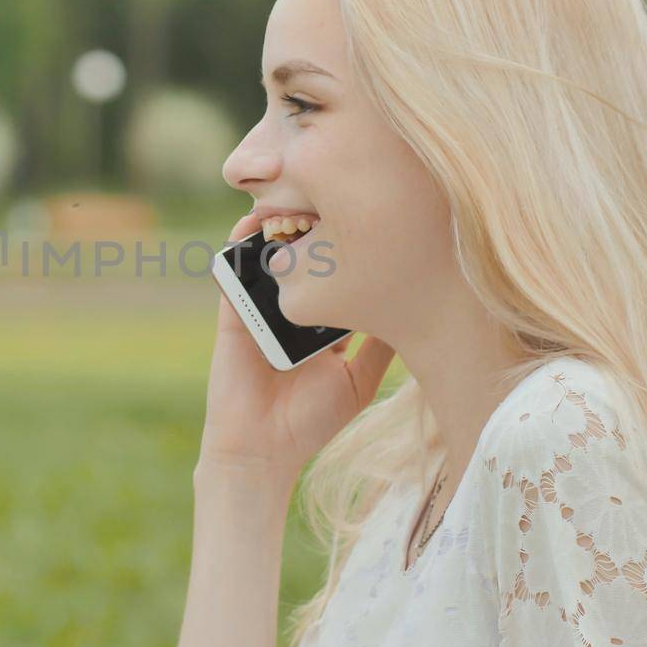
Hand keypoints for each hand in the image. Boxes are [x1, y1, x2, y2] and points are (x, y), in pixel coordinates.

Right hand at [201, 211, 396, 482]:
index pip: (338, 274)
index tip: (375, 216)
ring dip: (278, 226)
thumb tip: (414, 304)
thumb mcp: (359, 379)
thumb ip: (379, 345)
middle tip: (341, 195)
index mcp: (321, 323)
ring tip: (300, 200)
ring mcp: (260, 309)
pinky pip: (232, 271)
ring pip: (269, 256)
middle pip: (304, 258)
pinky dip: (240, 243)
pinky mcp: (232, 314)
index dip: (352, 246)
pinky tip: (256, 223)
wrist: (262, 451)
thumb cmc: (310, 422)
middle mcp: (291, 310)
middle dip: (317, 226)